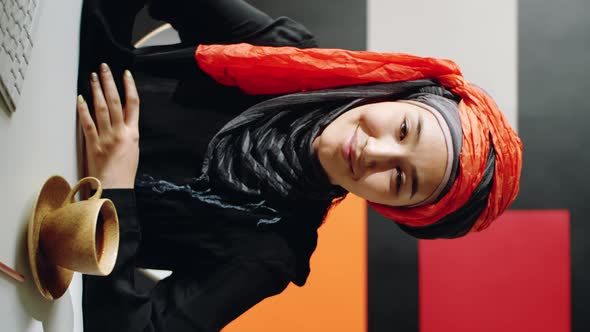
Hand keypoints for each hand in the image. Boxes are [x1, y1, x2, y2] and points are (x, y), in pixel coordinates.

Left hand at [77, 63, 139, 188]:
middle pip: (115, 101)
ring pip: (101, 108)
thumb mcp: (134, 149)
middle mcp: (120, 132)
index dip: (130, 86)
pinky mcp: (93, 143)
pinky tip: (80, 99)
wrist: (116, 188)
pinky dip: (83, 110)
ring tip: (93, 77)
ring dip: (97, 90)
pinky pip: (87, 123)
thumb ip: (129, 131)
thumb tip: (124, 116)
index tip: (125, 74)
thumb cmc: (125, 172)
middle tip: (104, 68)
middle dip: (109, 82)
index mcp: (133, 133)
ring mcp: (106, 137)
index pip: (133, 104)